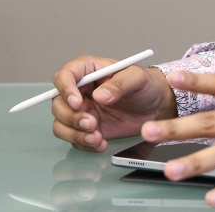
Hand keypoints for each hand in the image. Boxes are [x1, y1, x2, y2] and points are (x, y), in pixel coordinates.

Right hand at [51, 55, 176, 151]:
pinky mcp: (86, 127)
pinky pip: (74, 138)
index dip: (66, 89)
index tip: (78, 103)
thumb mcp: (138, 78)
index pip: (65, 75)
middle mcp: (81, 90)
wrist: (156, 107)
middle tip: (92, 123)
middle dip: (71, 117)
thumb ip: (120, 84)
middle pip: (58, 103)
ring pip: (61, 123)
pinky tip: (101, 143)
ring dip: (75, 133)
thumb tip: (100, 95)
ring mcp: (82, 110)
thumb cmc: (146, 85)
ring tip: (97, 137)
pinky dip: (84, 143)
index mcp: (89, 71)